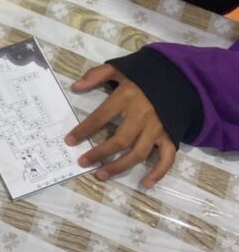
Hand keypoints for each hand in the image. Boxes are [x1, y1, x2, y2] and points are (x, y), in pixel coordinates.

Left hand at [65, 64, 175, 187]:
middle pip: (120, 140)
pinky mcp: (172, 136)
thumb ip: (97, 75)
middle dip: (99, 153)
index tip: (69, 141)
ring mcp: (158, 128)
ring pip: (139, 153)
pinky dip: (158, 172)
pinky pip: (167, 158)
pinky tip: (146, 183)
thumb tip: (76, 87)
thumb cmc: (145, 75)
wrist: (181, 76)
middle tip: (82, 162)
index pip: (100, 117)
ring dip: (120, 166)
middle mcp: (143, 115)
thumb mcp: (120, 68)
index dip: (84, 130)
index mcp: (127, 97)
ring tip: (101, 175)